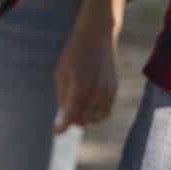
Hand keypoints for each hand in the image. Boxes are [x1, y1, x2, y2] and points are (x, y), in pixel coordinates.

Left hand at [54, 0, 126, 133]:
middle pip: (83, 120)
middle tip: (65, 117)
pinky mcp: (114, 89)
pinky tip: (88, 108)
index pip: (70, 117)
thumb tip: (64, 115)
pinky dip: (96, 114)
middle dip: (73, 121)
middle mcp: (95, 92)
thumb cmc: (73, 54)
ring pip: (96, 118)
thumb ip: (62, 96)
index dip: (62, 128)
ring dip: (85, 119)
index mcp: (79, 89)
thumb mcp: (60, 74)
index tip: (56, 133)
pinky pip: (106, 111)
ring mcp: (107, 91)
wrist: (97, 36)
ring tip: (77, 111)